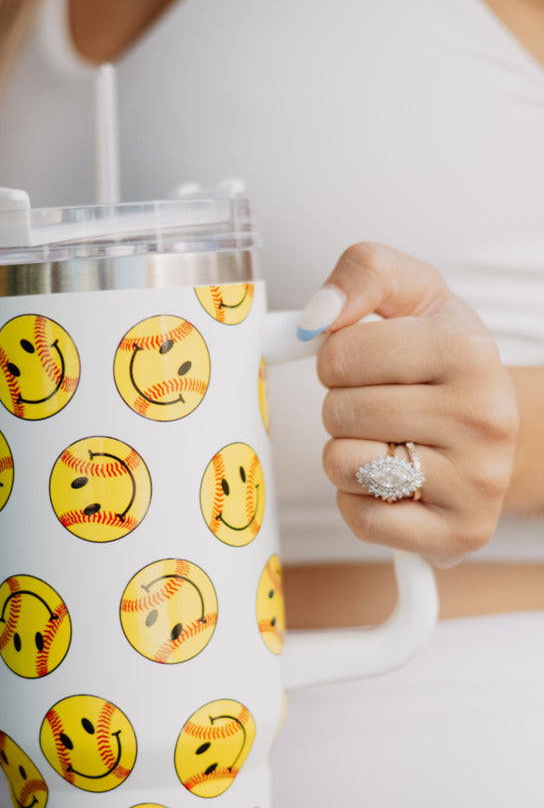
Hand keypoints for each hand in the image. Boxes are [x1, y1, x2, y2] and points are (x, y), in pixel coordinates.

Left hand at [302, 243, 518, 567]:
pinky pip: (361, 518)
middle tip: (378, 409)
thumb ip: (363, 274)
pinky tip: (390, 485)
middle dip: (341, 409)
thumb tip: (314, 319)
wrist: (491, 427)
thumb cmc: (439, 362)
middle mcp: (486, 416)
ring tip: (385, 443)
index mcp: (469, 351)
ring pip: (344, 465)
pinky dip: (357, 502)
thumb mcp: (413, 295)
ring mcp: (478, 480)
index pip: (340, 355)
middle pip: (339, 413)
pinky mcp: (461, 533)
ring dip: (345, 456)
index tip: (364, 366)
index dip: (334, 361)